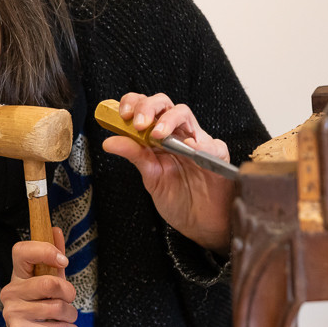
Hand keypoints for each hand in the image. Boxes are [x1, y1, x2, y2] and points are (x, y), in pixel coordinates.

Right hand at [0, 228, 78, 326]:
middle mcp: (10, 291)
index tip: (64, 261)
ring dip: (71, 315)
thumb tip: (55, 230)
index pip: (21, 251)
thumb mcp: (50, 283)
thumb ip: (53, 259)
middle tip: (70, 299)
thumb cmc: (42, 311)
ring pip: (56, 307)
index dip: (44, 251)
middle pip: (48, 283)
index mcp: (18, 275)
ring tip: (67, 319)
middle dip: (69, 293)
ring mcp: (12, 312)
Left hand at [101, 92, 234, 252]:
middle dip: (150, 107)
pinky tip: (193, 149)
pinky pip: (213, 143)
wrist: (200, 223)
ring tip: (159, 134)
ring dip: (170, 119)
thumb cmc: (177, 199)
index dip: (134, 103)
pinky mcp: (218, 155)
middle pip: (165, 104)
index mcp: (159, 137)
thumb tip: (110, 142)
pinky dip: (202, 143)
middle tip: (140, 123)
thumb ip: (135, 156)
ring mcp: (198, 142)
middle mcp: (178, 134)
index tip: (124, 115)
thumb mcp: (151, 177)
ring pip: (185, 114)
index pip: (146, 108)